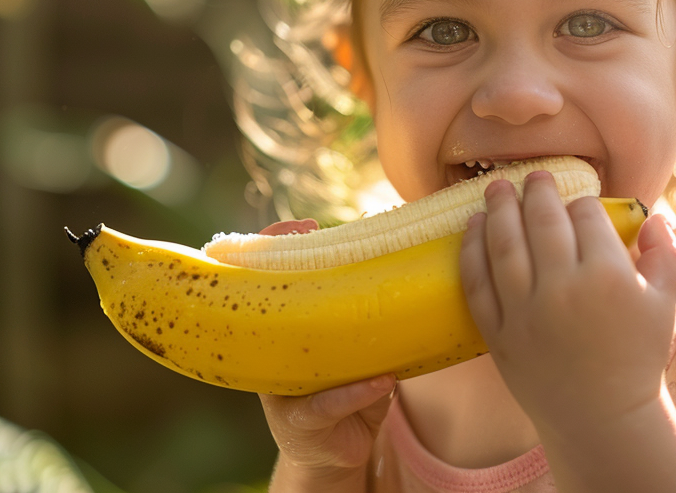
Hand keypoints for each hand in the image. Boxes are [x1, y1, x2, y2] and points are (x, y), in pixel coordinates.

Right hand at [255, 218, 396, 473]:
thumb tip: (407, 259)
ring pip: (293, 356)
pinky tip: (382, 380)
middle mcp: (274, 353)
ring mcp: (280, 389)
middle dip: (283, 272)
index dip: (277, 247)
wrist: (339, 448)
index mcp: (286, 329)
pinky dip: (356, 392)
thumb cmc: (350, 384)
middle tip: (311, 242)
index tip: (303, 227)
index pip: (273, 280)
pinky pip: (326, 404)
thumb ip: (370, 313)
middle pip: (267, 307)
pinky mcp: (300, 422)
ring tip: (358, 317)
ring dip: (324, 336)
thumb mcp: (358, 344)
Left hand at [458, 172, 675, 441]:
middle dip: (536, 190)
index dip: (584, 202)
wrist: (601, 416)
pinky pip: (477, 282)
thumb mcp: (665, 302)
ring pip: (504, 244)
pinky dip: (471, 250)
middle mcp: (562, 287)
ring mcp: (525, 310)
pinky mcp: (498, 332)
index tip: (581, 202)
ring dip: (498, 208)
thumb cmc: (638, 356)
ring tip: (496, 187)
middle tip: (532, 176)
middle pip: (542, 220)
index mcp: (607, 275)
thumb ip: (666, 252)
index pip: (587, 215)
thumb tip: (656, 214)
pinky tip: (472, 227)